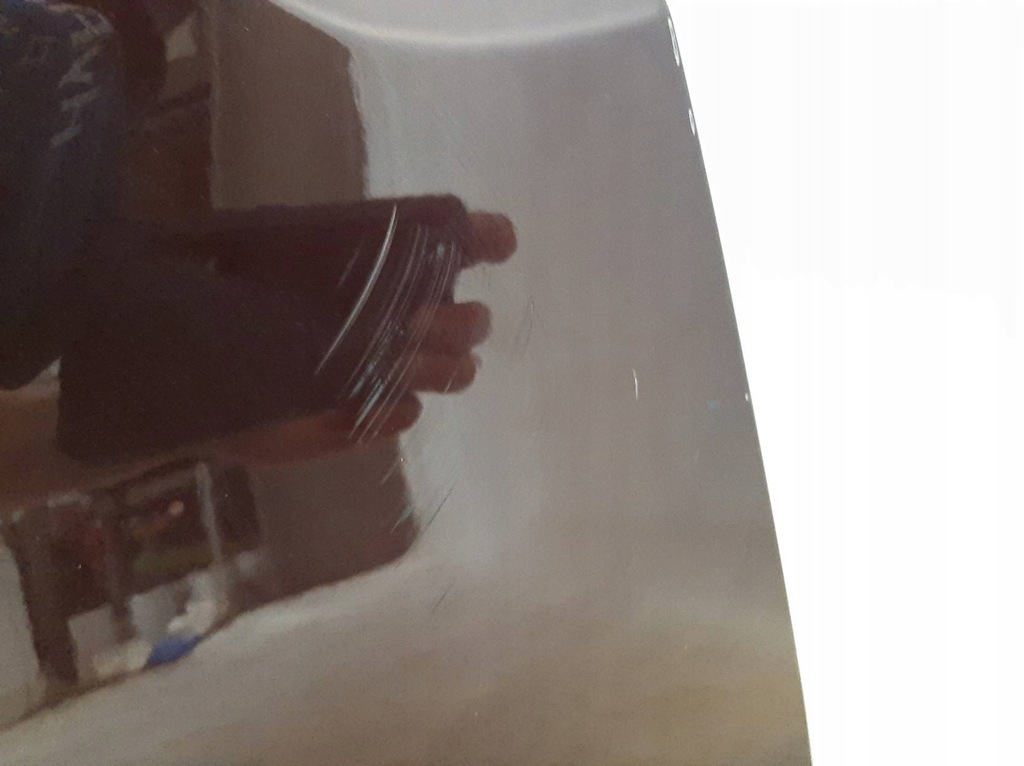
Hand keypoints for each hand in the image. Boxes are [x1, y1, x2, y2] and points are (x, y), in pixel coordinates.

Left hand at [211, 211, 515, 466]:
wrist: (185, 360)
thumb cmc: (235, 292)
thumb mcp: (283, 241)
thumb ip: (351, 239)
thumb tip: (415, 252)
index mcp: (385, 270)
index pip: (457, 244)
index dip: (483, 240)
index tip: (497, 244)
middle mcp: (399, 320)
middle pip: (471, 322)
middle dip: (459, 320)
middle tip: (418, 319)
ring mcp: (386, 374)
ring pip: (454, 371)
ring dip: (436, 364)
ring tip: (392, 359)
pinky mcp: (360, 420)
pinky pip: (399, 416)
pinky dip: (390, 407)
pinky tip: (359, 399)